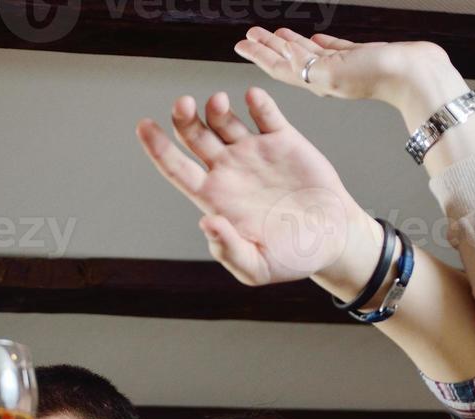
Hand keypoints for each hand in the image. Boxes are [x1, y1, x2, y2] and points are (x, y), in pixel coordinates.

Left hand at [136, 88, 361, 284]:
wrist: (331, 241)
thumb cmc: (290, 257)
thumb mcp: (255, 266)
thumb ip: (229, 249)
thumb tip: (206, 223)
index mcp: (214, 198)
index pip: (176, 169)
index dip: (157, 148)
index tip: (143, 125)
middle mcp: (228, 171)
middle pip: (194, 137)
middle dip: (183, 118)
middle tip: (183, 104)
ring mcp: (254, 153)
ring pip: (225, 120)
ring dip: (216, 107)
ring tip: (217, 102)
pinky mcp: (284, 141)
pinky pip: (266, 115)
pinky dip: (258, 102)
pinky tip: (252, 97)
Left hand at [235, 27, 454, 109]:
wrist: (416, 75)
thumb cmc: (379, 78)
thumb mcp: (333, 73)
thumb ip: (308, 65)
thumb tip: (284, 54)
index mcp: (315, 81)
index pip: (279, 67)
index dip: (259, 55)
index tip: (241, 45)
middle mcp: (324, 76)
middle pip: (288, 59)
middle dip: (267, 47)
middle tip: (250, 35)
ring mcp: (342, 68)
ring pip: (309, 53)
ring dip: (290, 43)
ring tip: (273, 33)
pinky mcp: (360, 58)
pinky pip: (333, 50)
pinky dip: (319, 44)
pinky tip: (311, 38)